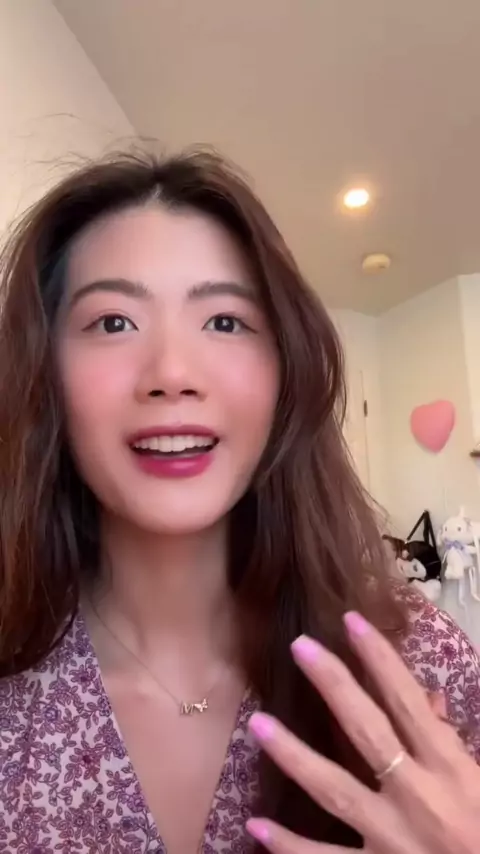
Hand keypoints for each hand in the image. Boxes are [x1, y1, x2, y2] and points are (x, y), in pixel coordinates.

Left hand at [247, 613, 479, 852]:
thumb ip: (456, 743)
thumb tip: (429, 700)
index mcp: (451, 770)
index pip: (408, 702)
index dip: (380, 659)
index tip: (351, 622)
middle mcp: (417, 797)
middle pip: (367, 732)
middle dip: (334, 686)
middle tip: (299, 647)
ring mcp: (392, 839)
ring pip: (334, 790)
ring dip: (294, 755)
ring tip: (259, 724)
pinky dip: (290, 847)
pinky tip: (256, 825)